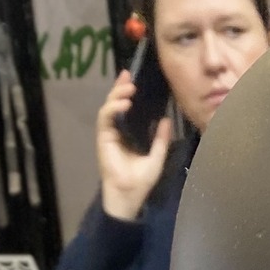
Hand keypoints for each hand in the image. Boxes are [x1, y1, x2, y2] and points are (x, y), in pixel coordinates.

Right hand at [97, 70, 171, 222]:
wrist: (129, 193)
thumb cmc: (141, 179)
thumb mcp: (157, 156)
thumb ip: (161, 139)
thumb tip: (167, 120)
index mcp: (129, 133)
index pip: (127, 108)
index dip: (128, 93)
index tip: (134, 79)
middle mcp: (117, 130)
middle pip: (115, 103)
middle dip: (120, 87)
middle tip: (128, 76)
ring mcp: (108, 133)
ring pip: (108, 107)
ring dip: (117, 95)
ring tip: (129, 88)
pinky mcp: (102, 137)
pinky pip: (105, 118)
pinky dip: (113, 109)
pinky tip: (124, 104)